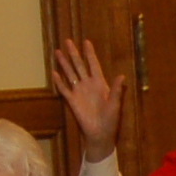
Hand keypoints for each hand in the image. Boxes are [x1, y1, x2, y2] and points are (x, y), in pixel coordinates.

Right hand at [49, 38, 122, 161]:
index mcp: (100, 84)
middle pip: (79, 65)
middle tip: (67, 41)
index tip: (86, 42)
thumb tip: (121, 76)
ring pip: (70, 74)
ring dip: (64, 63)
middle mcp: (88, 85)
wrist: (100, 133)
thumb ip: (116, 90)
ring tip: (58, 52)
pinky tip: (54, 72)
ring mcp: (79, 92)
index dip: (90, 54)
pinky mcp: (72, 100)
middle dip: (74, 53)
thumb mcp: (115, 104)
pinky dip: (59, 81)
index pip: (93, 65)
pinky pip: (64, 89)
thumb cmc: (110, 120)